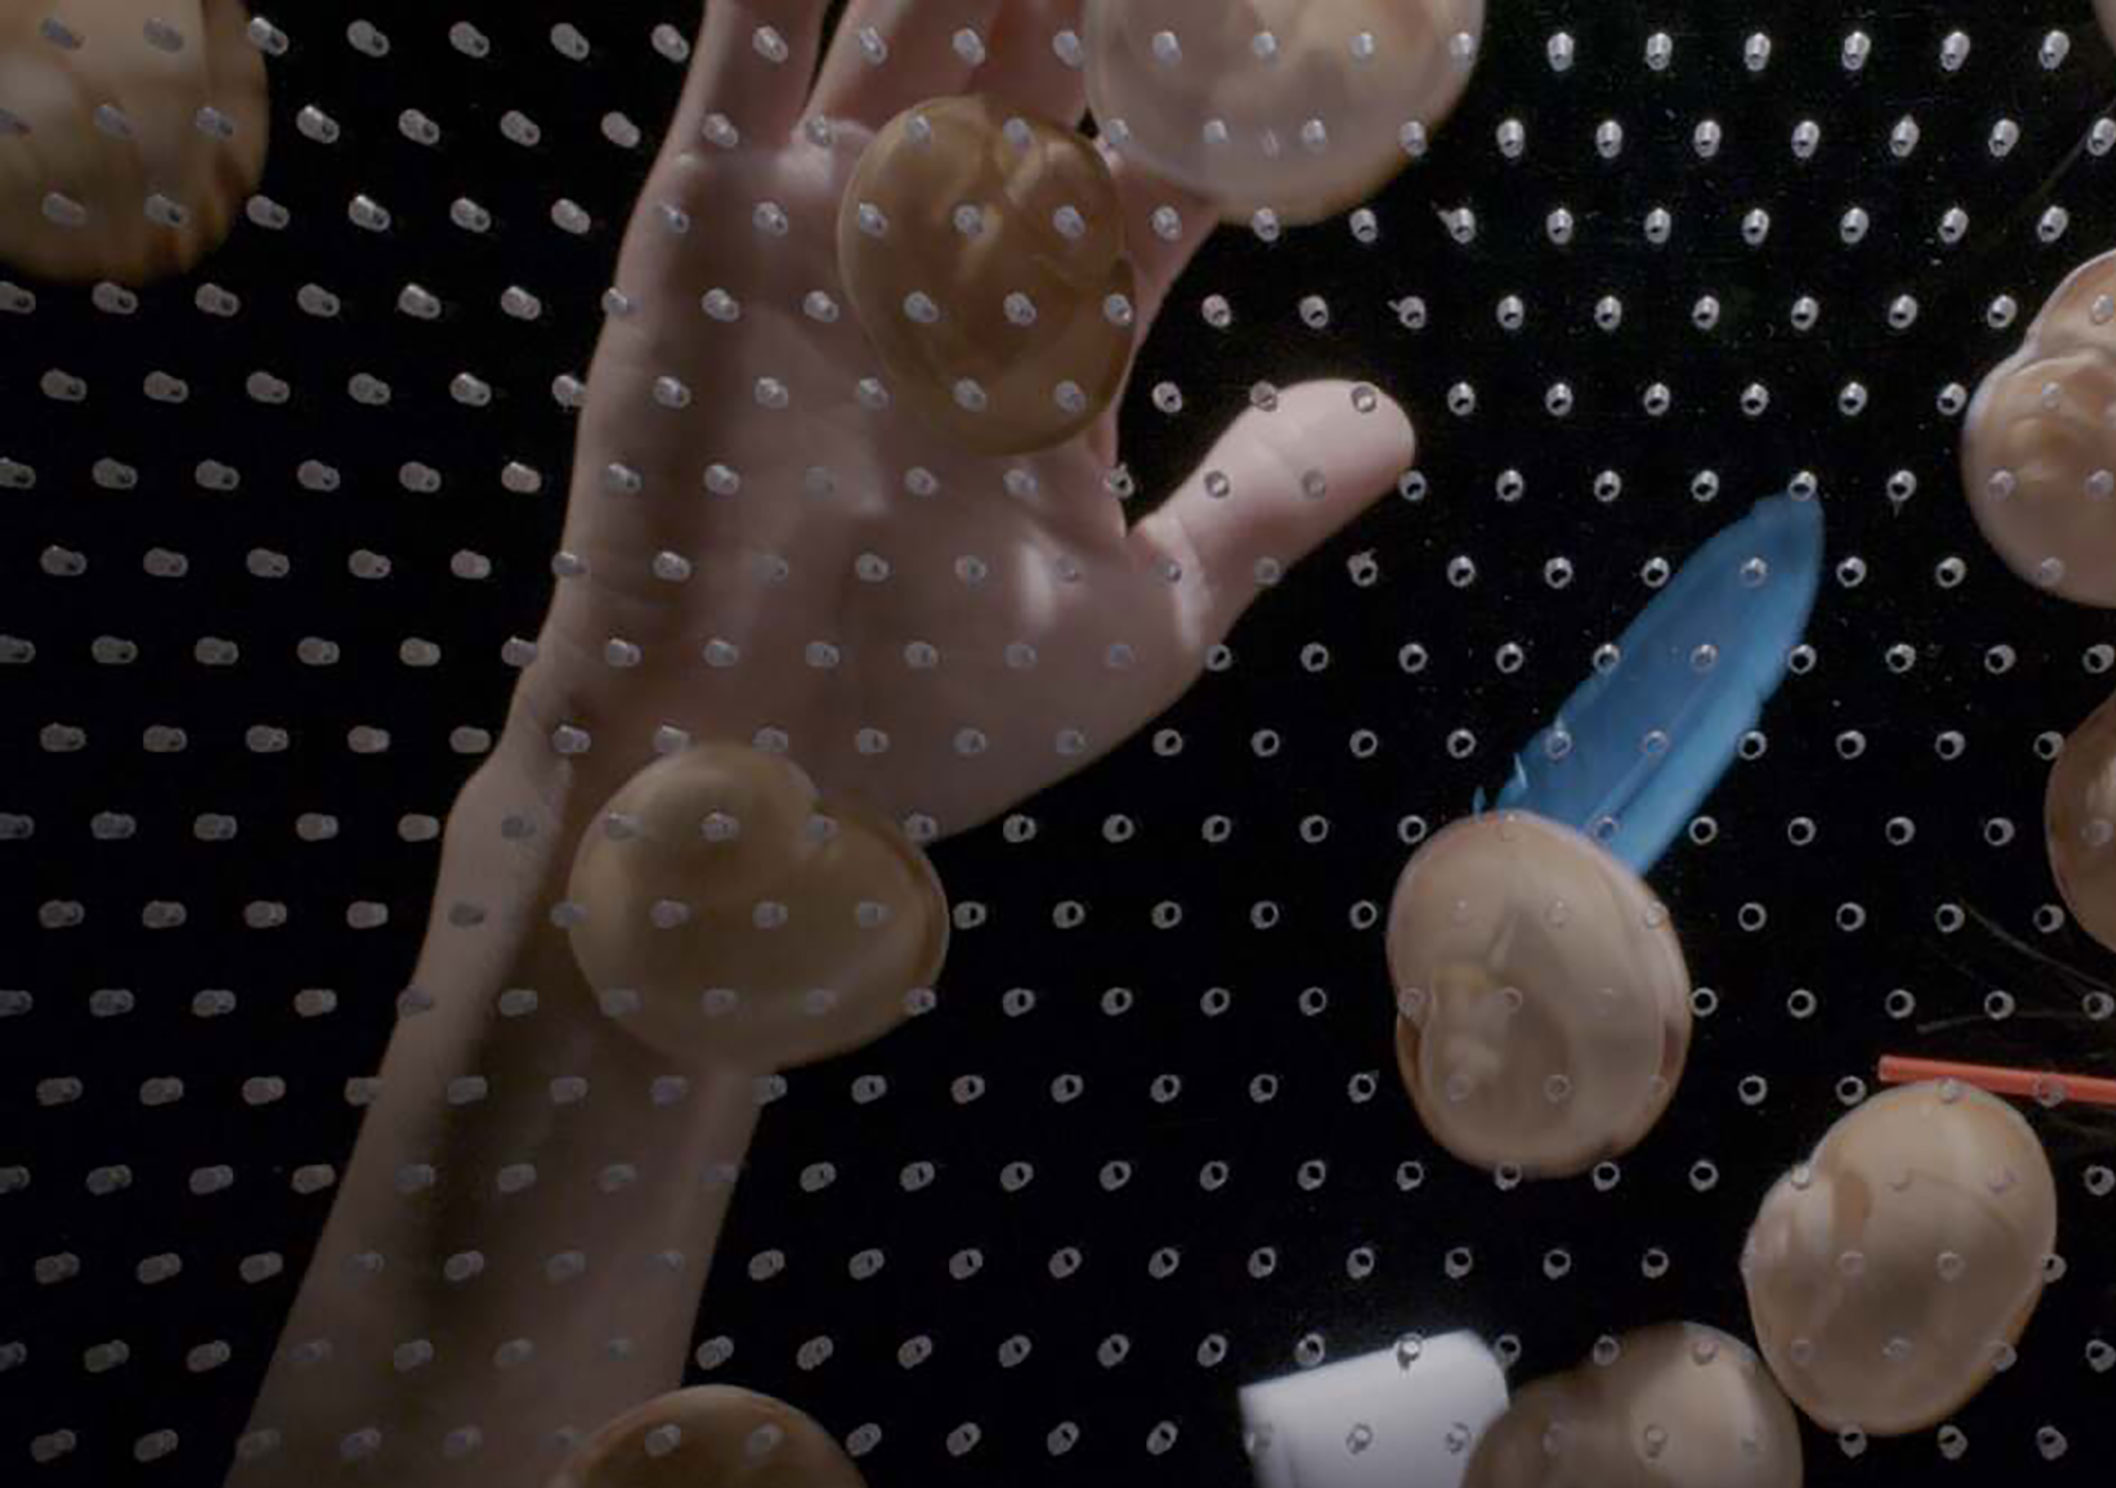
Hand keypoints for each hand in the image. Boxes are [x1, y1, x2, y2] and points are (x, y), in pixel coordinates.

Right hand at [516, 0, 1416, 834]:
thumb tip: (1398, 423)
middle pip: (1044, 63)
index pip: (1166, 168)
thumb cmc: (940, 715)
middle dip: (1123, 5)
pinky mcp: (709, 223)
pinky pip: (748, 53)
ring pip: (919, 25)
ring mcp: (827, 228)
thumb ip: (1257, 503)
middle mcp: (945, 259)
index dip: (1240, 95)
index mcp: (1050, 333)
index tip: (1325, 35)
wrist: (747, 774)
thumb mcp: (1140, 614)